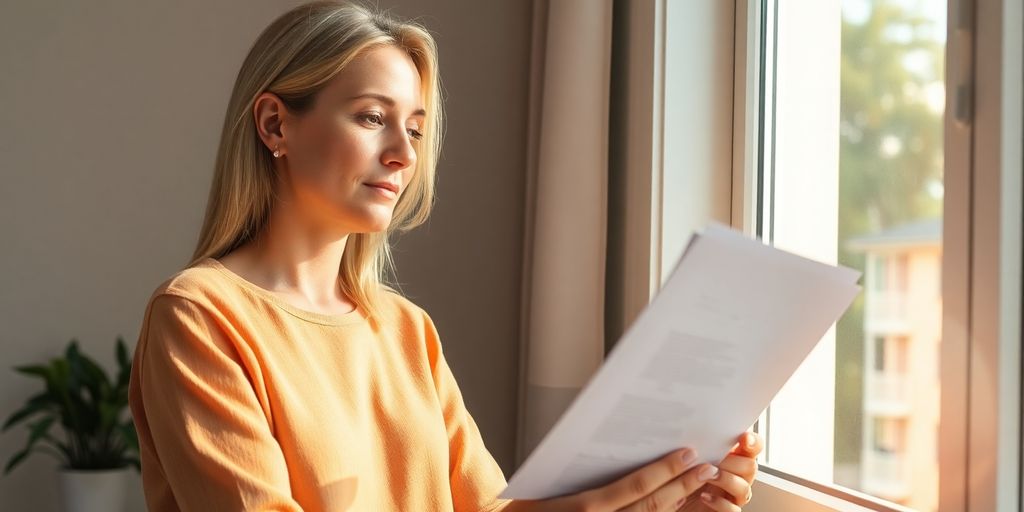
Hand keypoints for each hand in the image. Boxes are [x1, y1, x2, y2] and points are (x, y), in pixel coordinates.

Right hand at [508, 432, 762, 511]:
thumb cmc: (525, 509)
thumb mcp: (550, 484)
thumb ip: (587, 475)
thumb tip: (619, 446)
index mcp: (583, 508)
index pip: (635, 488)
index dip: (666, 471)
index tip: (687, 454)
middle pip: (652, 507)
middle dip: (683, 486)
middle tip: (707, 467)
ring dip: (679, 502)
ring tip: (699, 483)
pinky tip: (676, 506)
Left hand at [680, 431, 761, 511]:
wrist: (671, 499)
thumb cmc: (680, 475)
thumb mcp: (688, 455)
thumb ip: (700, 445)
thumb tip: (698, 430)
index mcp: (731, 458)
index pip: (753, 447)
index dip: (754, 442)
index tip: (744, 438)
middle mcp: (736, 476)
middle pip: (751, 467)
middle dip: (733, 462)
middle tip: (714, 460)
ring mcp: (732, 495)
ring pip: (744, 488)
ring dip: (726, 480)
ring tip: (706, 475)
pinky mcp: (725, 511)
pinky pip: (732, 510)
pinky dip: (719, 502)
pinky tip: (704, 496)